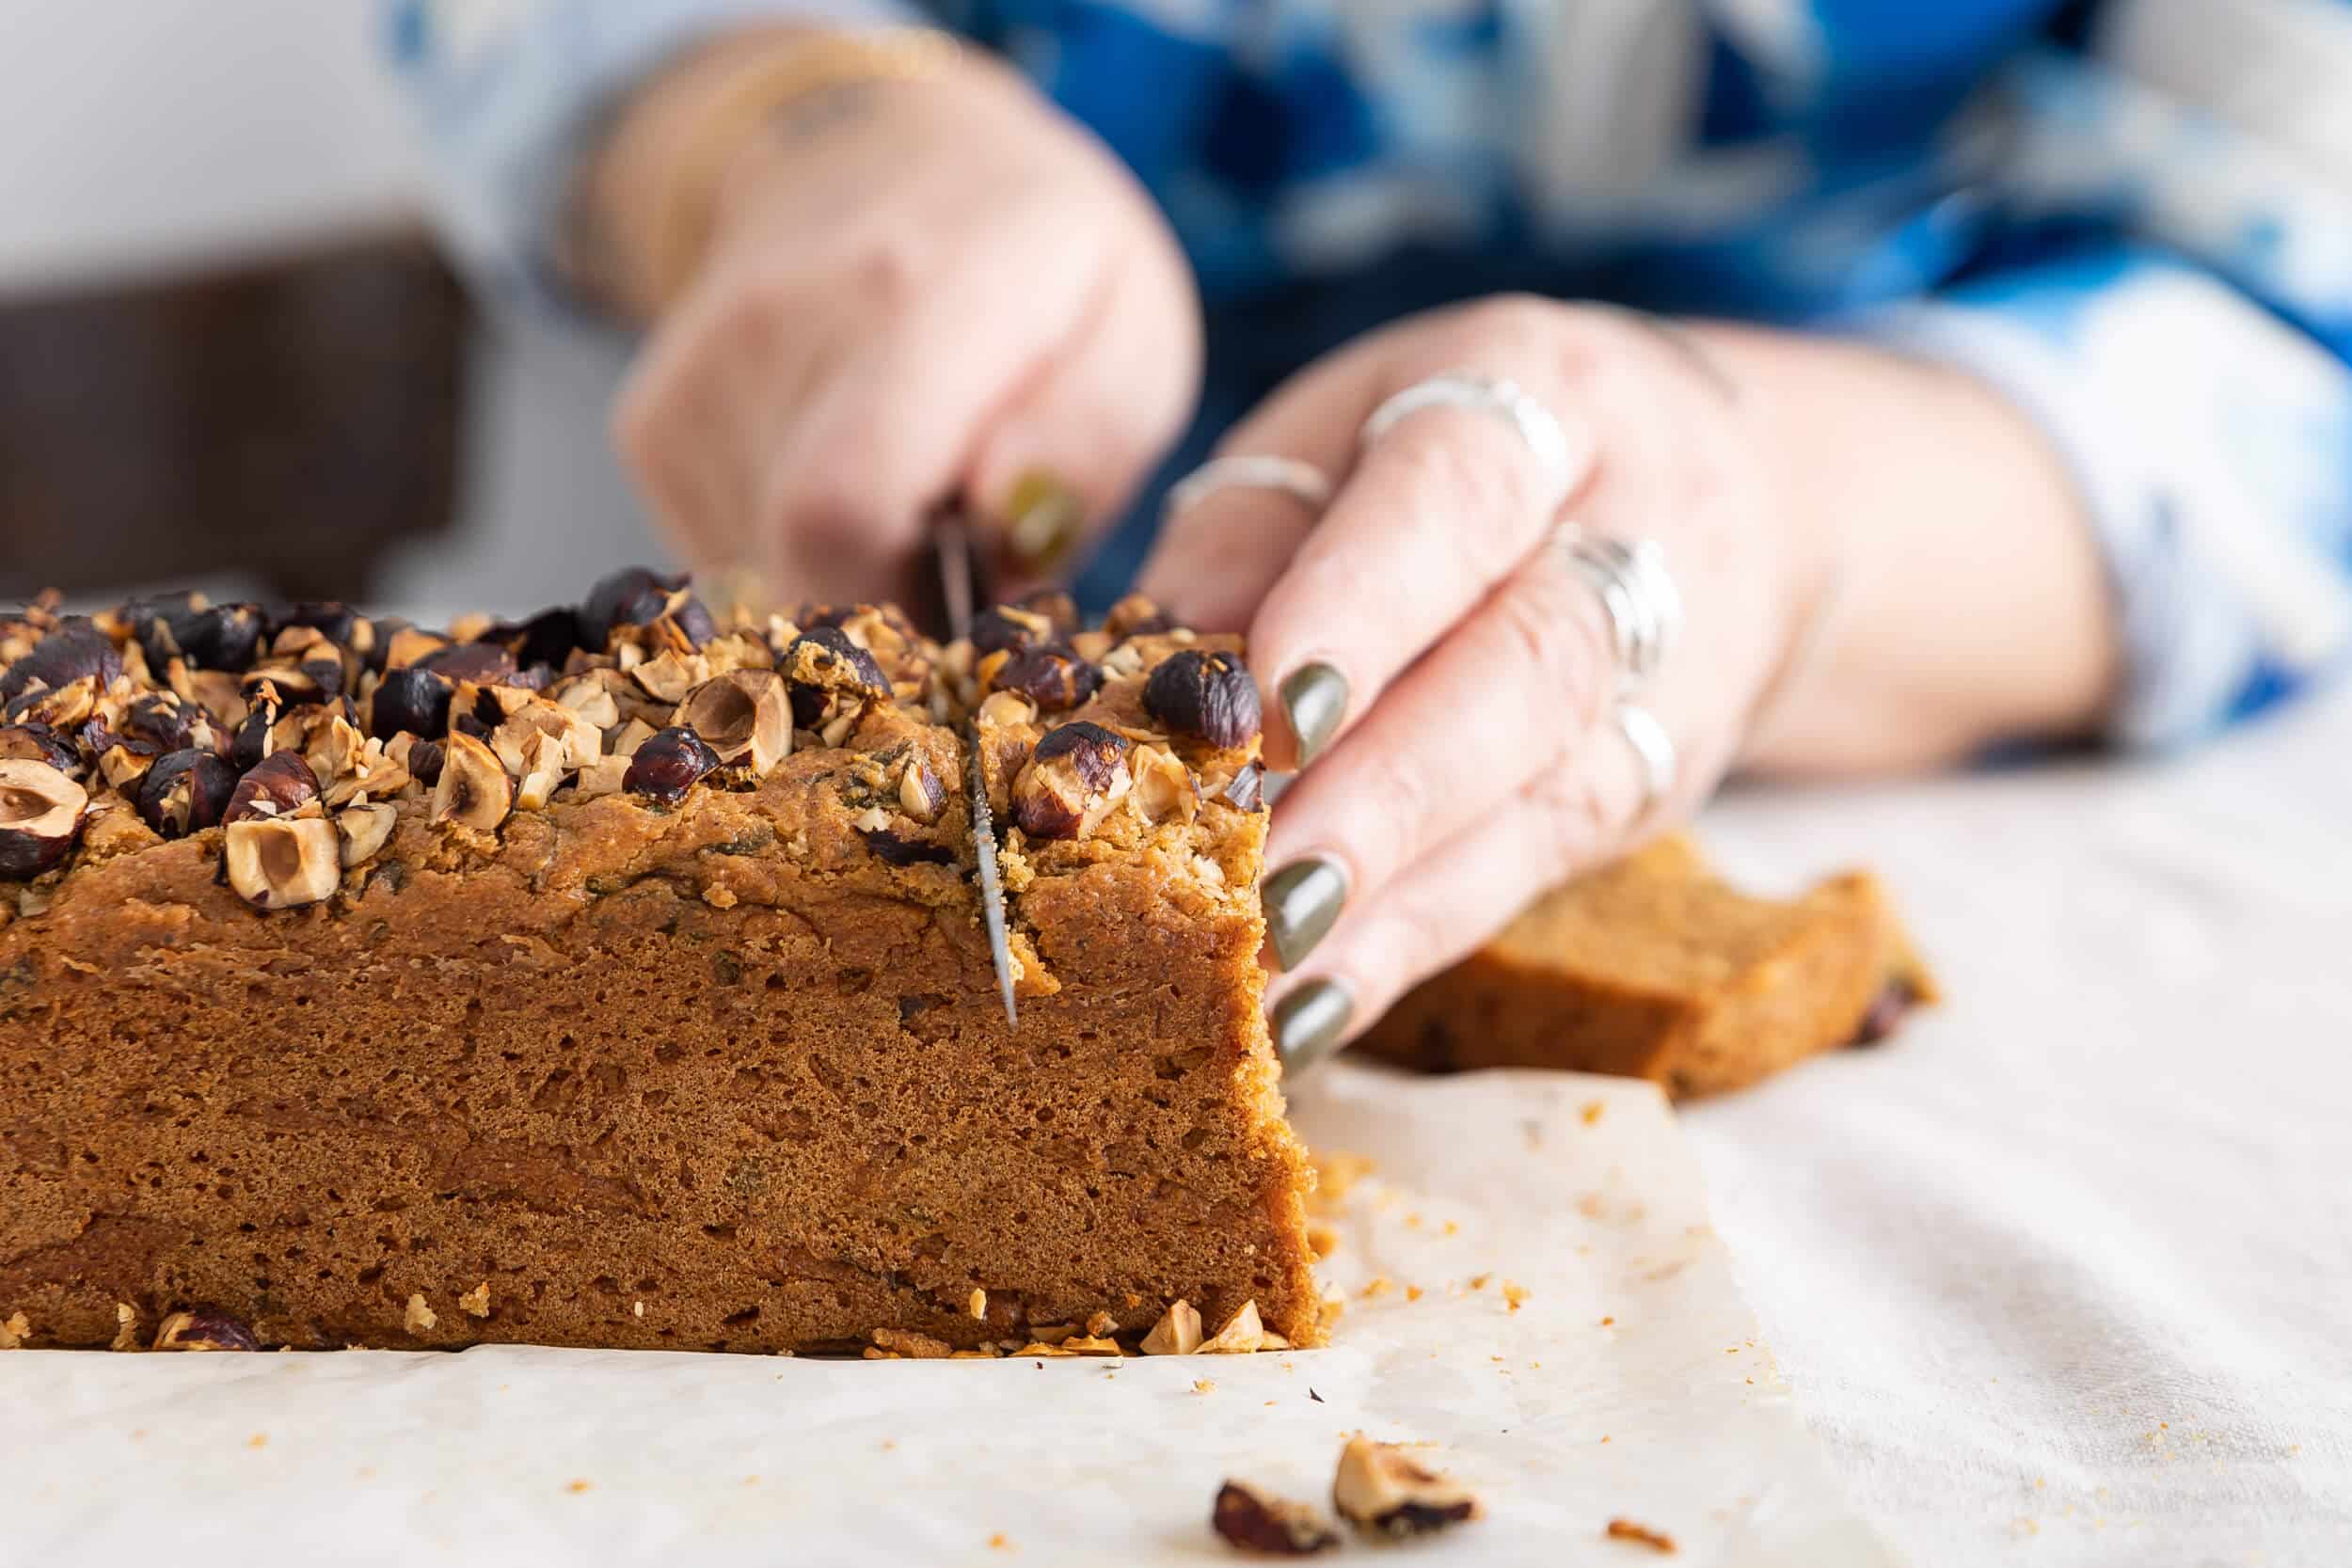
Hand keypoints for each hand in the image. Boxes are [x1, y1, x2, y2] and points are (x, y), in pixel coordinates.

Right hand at [604, 40, 1200, 604]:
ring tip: (909, 501)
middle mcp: (775, 323)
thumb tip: (1001, 536)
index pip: (843, 505)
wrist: (875, 152)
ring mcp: (692, 376)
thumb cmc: (1038, 264)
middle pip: (799, 562)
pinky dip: (794, 559)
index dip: (906, 611)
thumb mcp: (1132, 331)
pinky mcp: (647, 425)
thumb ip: (1085, 440)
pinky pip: (722, 560)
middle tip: (959, 567)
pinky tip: (844, 486)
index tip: (972, 622)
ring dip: (848, 581)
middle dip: (890, 608)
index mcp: (918, 292)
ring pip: (761, 577)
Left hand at [1137, 297, 1815, 1063]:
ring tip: (1268, 973)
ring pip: (1543, 794)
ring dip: (1395, 898)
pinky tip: (1312, 1010)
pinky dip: (1412, 947)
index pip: (1456, 495)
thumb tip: (1145, 669)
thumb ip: (1248, 536)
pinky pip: (1529, 875)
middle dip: (1386, 789)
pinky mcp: (1651, 792)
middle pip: (1524, 668)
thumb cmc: (1457, 460)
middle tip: (1257, 883)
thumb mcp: (1344, 436)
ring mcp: (1662, 681)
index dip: (1368, 604)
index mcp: (1535, 402)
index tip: (1270, 709)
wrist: (1712, 497)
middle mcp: (1627, 538)